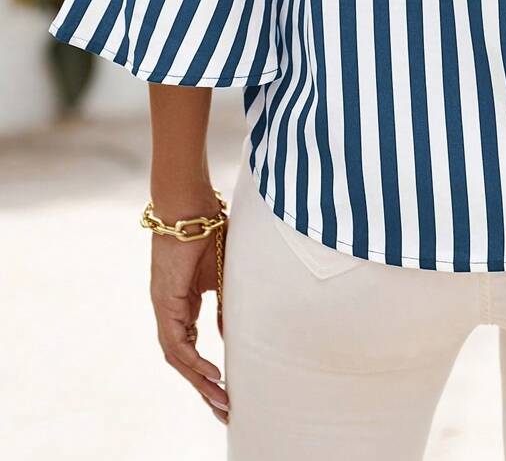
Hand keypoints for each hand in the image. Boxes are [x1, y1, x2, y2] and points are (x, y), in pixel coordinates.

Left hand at [150, 193, 228, 423]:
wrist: (190, 205)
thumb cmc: (209, 229)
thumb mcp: (225, 274)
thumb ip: (225, 304)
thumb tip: (229, 334)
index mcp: (181, 304)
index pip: (190, 348)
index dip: (206, 373)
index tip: (226, 392)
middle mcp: (169, 311)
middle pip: (182, 361)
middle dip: (204, 389)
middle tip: (225, 412)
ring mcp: (165, 308)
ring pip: (177, 358)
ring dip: (200, 382)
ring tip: (222, 400)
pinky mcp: (165, 302)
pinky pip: (177, 342)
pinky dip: (194, 361)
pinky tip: (212, 375)